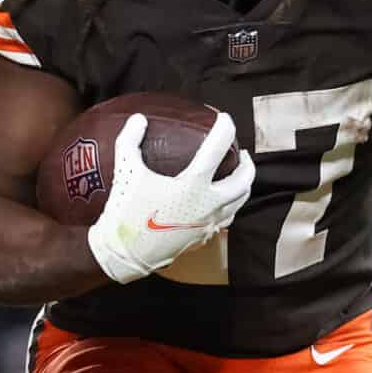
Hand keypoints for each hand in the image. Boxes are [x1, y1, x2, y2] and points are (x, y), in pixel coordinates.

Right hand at [86, 112, 254, 284]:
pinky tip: (219, 203)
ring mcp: (208, 223)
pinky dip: (229, 206)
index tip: (224, 119)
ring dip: (243, 186)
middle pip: (243, 180)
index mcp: (193, 185)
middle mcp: (208, 204)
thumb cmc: (125, 211)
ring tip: (238, 176)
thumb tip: (138, 119)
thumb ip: (130, 140)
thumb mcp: (125, 171)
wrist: (124, 253)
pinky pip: (224, 219)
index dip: (225, 128)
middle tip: (242, 154)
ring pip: (239, 202)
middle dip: (247, 164)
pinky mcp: (202, 237)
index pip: (218, 148)